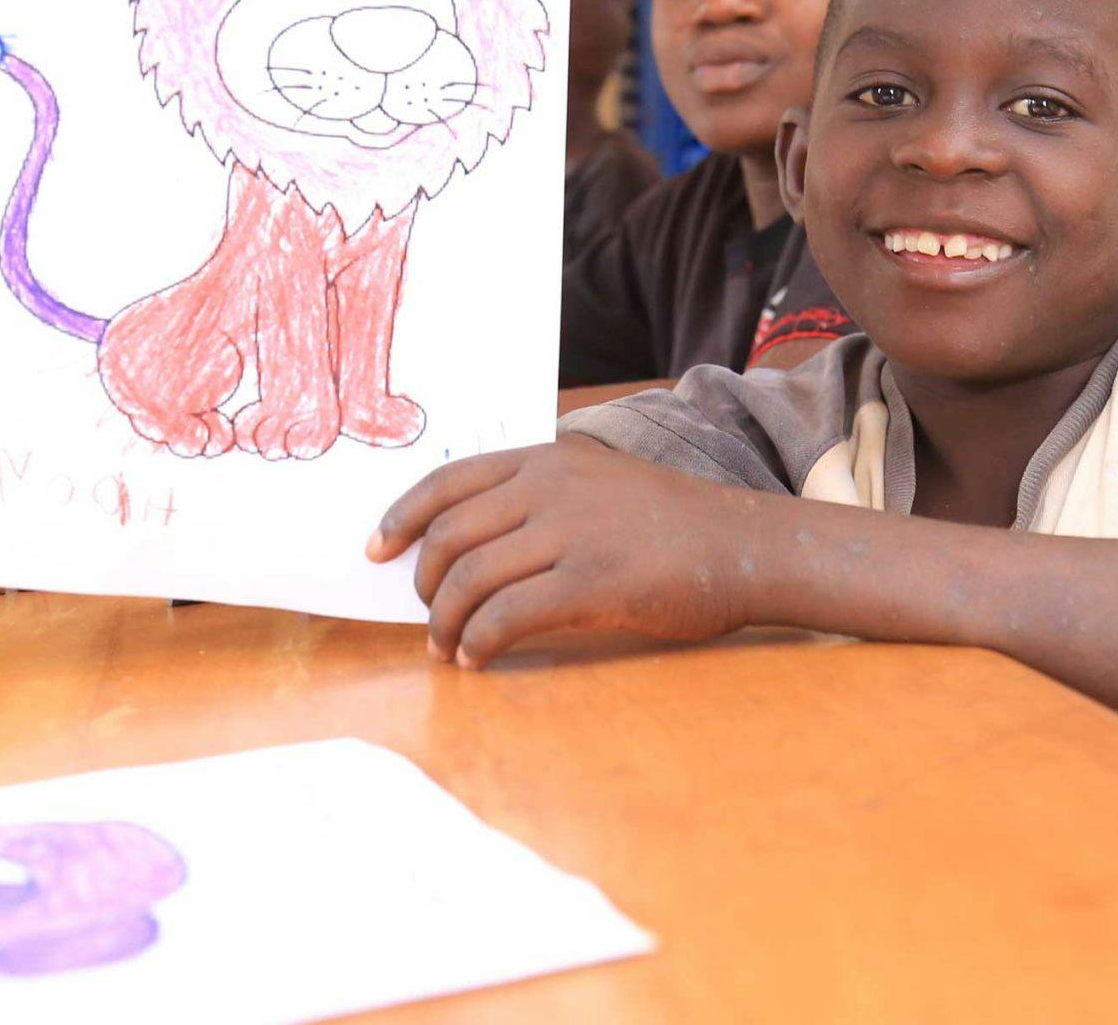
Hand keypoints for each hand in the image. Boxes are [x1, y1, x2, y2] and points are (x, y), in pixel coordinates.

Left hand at [369, 436, 765, 666]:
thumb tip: (468, 543)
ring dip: (445, 624)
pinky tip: (480, 659)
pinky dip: (479, 643)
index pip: (447, 481)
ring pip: (471, 580)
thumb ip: (540, 496)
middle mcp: (552, 487)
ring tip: (449, 649)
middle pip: (450, 537)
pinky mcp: (593, 582)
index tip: (375, 550)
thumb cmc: (671, 522)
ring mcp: (572, 533)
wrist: (742, 545)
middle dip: (424, 586)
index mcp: (548, 459)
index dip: (401, 517)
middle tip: (426, 619)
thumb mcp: (599, 481)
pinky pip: (508, 617)